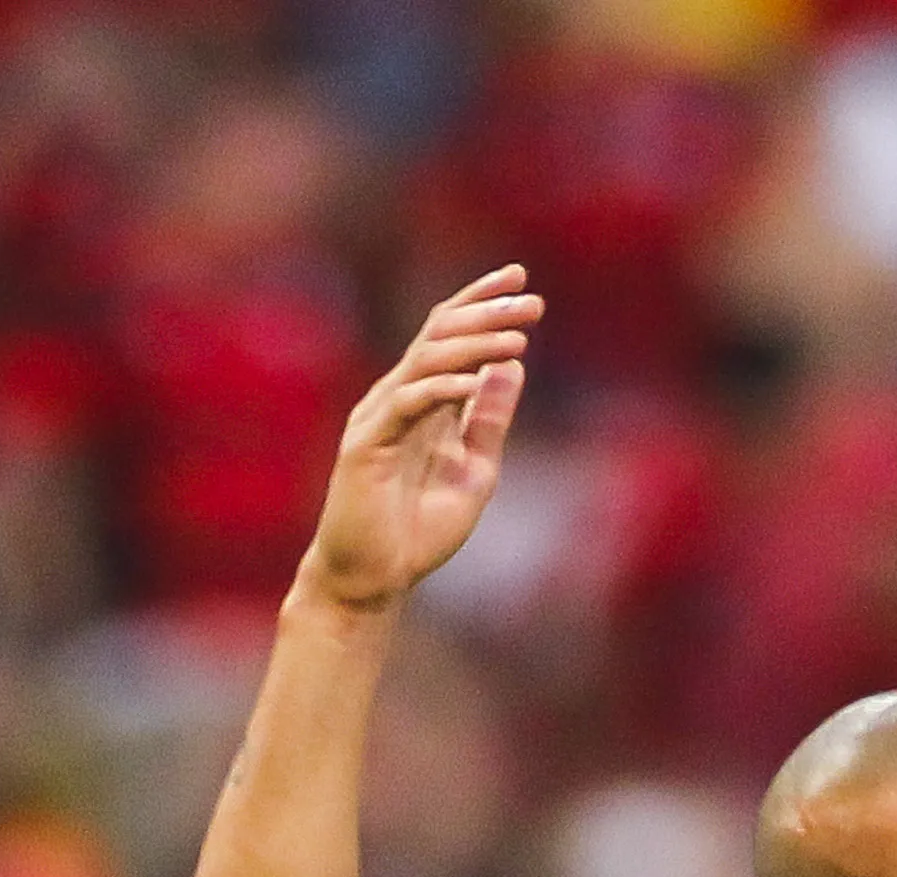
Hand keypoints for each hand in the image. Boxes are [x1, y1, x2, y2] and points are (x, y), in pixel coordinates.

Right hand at [298, 265, 539, 612]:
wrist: (375, 576)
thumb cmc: (417, 529)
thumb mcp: (473, 469)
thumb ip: (489, 421)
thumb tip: (512, 369)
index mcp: (423, 402)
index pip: (450, 336)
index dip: (481, 304)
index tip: (520, 281)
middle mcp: (398, 399)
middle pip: (439, 336)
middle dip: (485, 313)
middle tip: (530, 298)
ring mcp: (379, 419)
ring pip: (424, 363)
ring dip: (472, 346)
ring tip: (517, 338)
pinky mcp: (365, 446)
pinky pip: (405, 406)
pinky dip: (439, 390)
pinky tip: (471, 382)